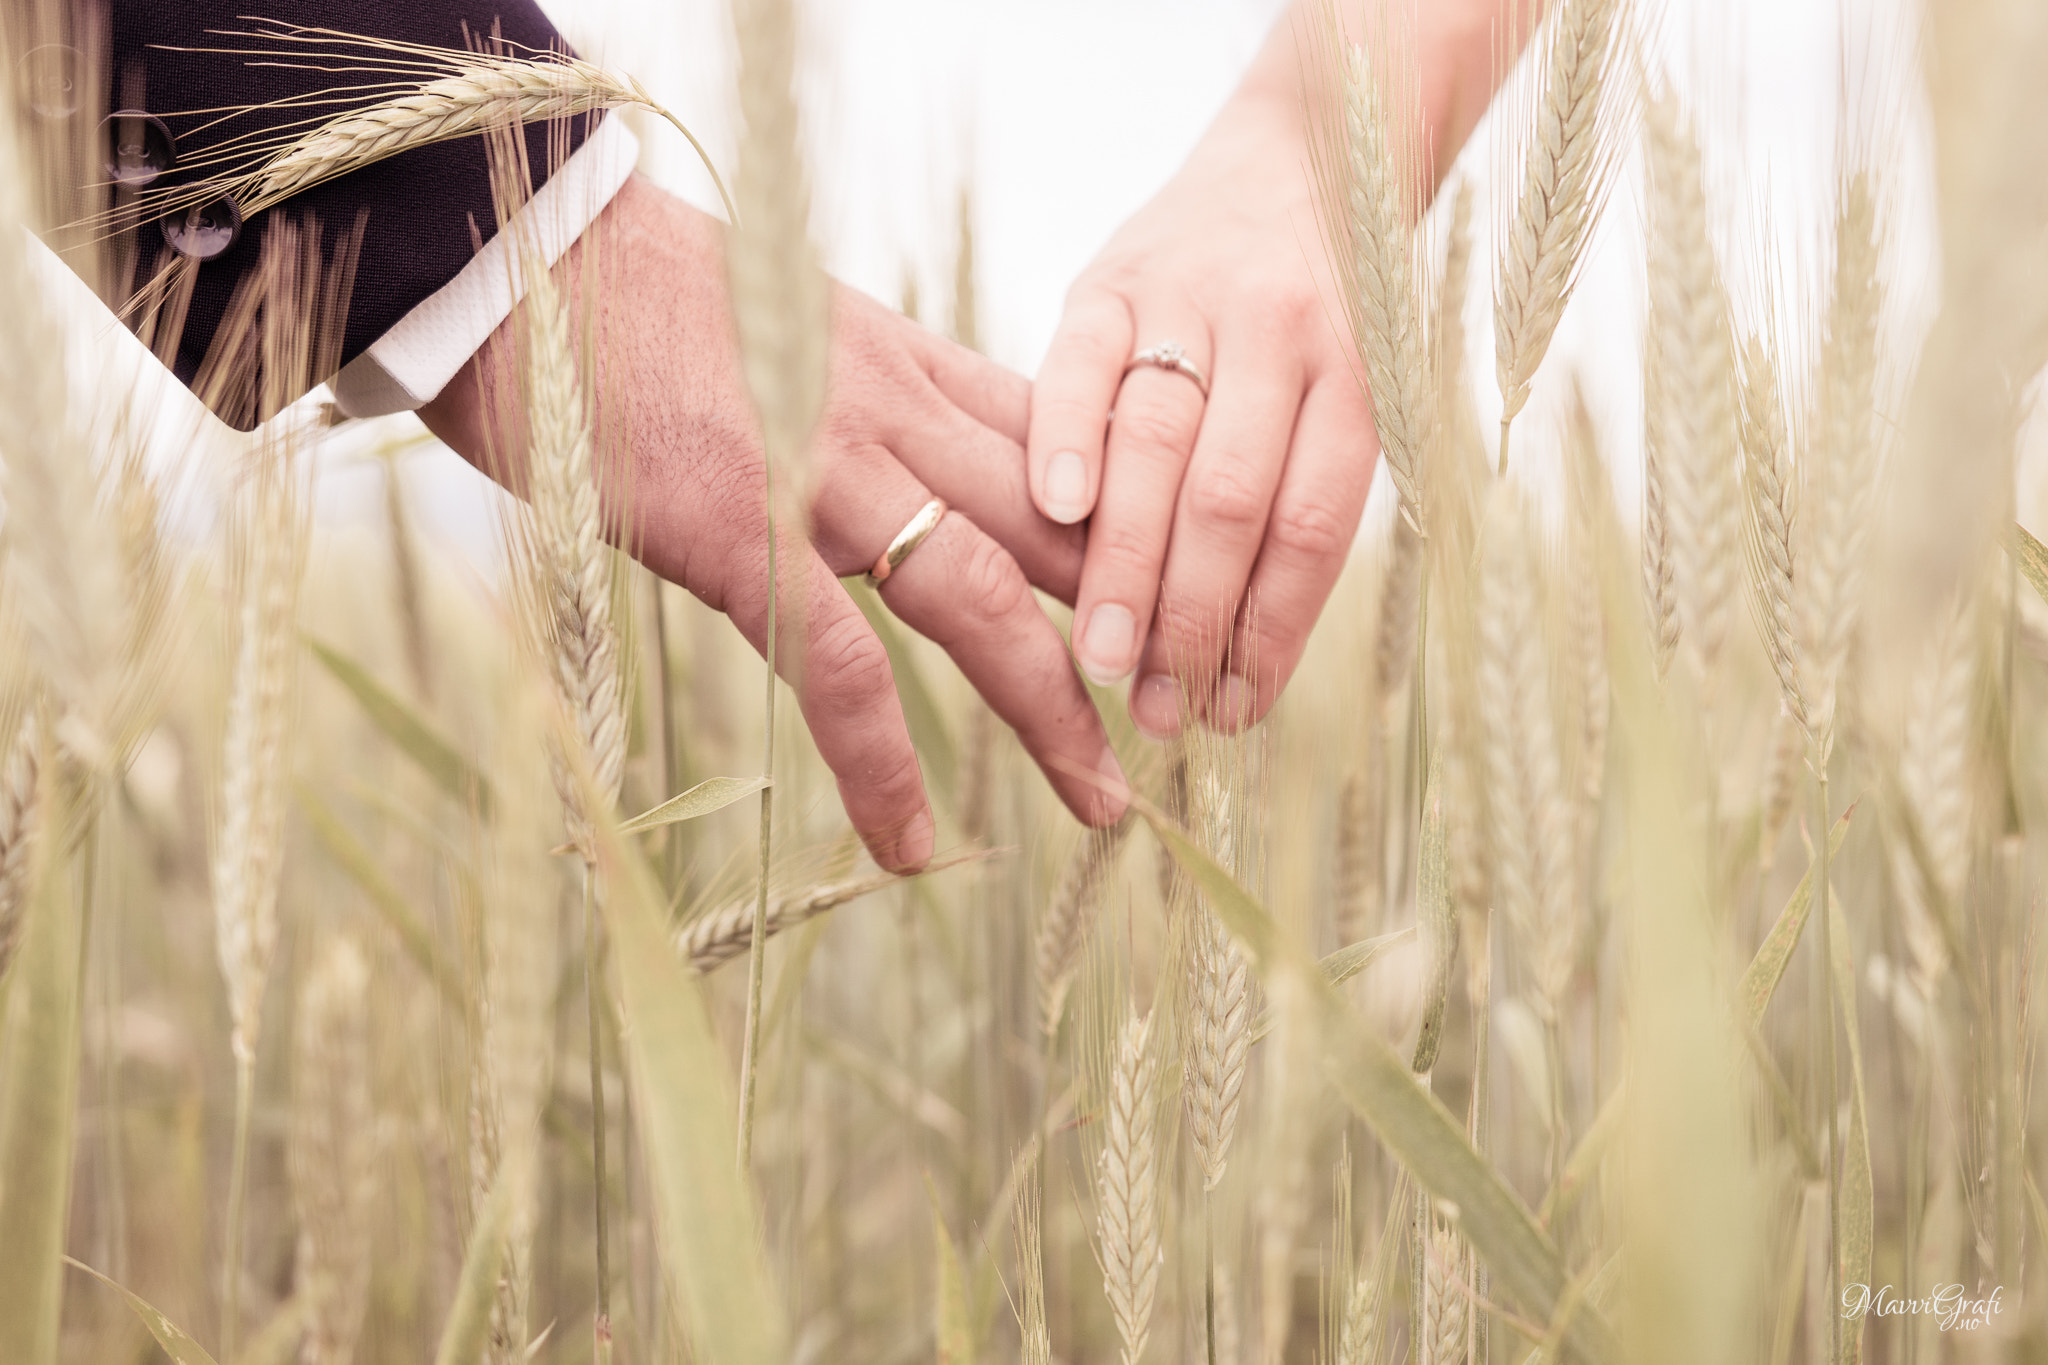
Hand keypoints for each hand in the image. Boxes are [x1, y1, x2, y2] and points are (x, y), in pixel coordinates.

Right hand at [421, 174, 1128, 870]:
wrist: (510, 245)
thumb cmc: (630, 290)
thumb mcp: (786, 317)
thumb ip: (869, 379)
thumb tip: (927, 430)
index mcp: (901, 361)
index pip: (1054, 450)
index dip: (1128, 534)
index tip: (1179, 604)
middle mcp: (888, 412)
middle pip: (1048, 529)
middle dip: (1129, 629)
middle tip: (1185, 719)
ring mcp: (817, 469)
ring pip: (978, 599)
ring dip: (1050, 709)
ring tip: (1102, 803)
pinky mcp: (735, 528)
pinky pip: (837, 663)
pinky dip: (882, 763)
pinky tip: (914, 846)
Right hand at [1029, 88, 1377, 738]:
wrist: (1298, 156)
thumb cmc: (1317, 320)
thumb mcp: (1341, 395)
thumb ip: (1292, 502)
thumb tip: (1234, 668)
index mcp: (1355, 375)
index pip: (1311, 527)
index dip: (1271, 632)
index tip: (1233, 713)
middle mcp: (1282, 331)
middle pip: (1230, 499)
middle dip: (1190, 619)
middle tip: (1155, 709)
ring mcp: (1193, 297)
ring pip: (1157, 445)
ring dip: (1126, 563)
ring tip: (1104, 657)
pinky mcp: (1109, 275)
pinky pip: (1079, 360)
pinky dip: (1065, 437)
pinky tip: (1057, 514)